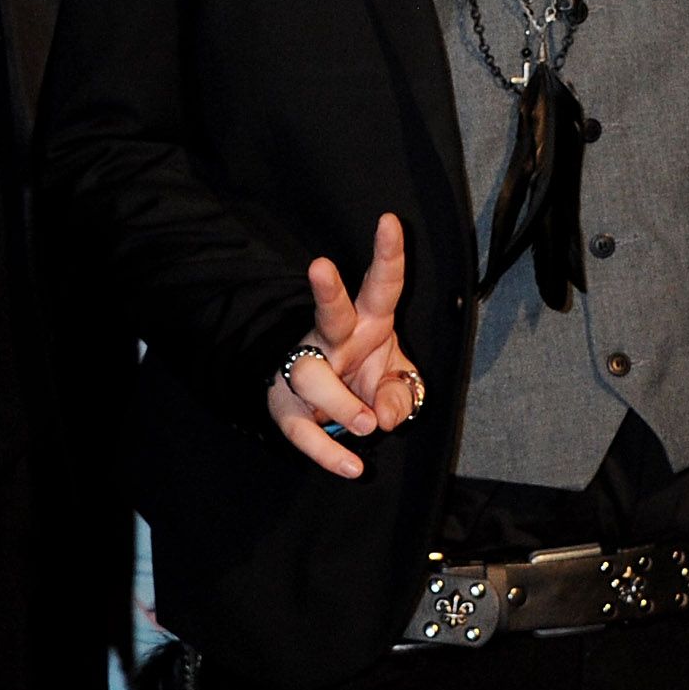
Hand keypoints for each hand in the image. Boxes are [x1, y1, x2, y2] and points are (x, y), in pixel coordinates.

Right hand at [266, 213, 425, 479]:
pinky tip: (352, 467)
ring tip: (364, 425)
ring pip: (313, 377)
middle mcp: (333, 339)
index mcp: (367, 321)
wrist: (318, 403)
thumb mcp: (395, 380)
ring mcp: (305, 370)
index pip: (381, 284)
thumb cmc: (364, 375)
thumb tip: (382, 415)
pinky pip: (303, 432)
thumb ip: (400, 394)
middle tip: (320, 267)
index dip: (388, 254)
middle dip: (326, 290)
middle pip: (329, 311)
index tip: (389, 222)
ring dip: (339, 401)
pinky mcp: (287, 408)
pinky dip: (328, 453)